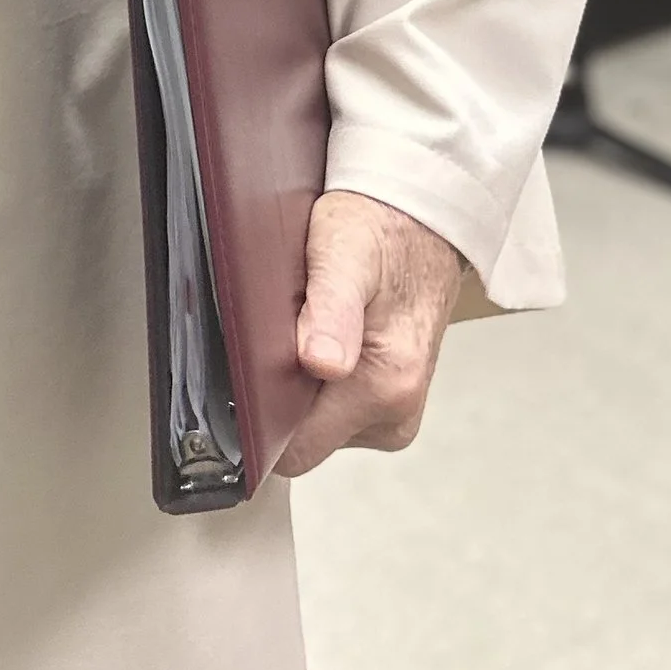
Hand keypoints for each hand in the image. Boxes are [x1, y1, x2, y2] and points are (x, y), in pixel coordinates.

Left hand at [278, 192, 464, 478]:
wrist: (423, 219)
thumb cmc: (382, 229)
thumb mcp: (345, 251)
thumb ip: (332, 311)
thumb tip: (322, 362)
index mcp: (386, 387)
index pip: (296, 449)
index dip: (261, 417)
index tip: (248, 372)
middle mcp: (397, 412)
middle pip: (304, 439)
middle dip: (281, 394)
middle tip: (286, 330)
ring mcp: (397, 411)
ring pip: (317, 424)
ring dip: (300, 384)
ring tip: (309, 325)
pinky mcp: (391, 401)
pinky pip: (335, 407)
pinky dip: (320, 379)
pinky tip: (324, 336)